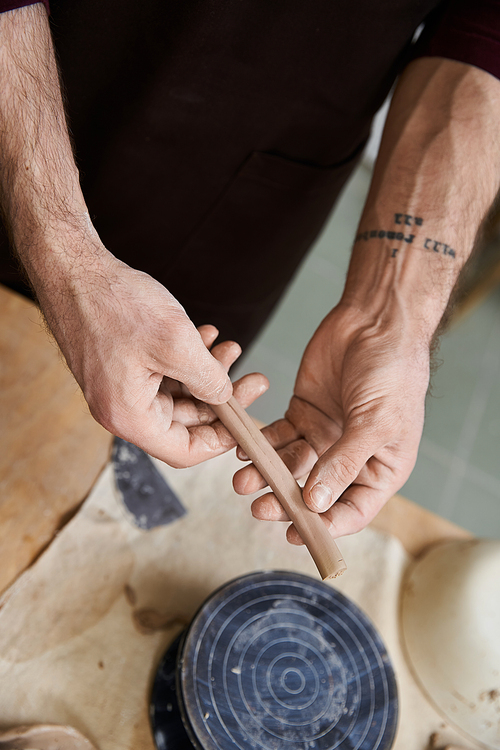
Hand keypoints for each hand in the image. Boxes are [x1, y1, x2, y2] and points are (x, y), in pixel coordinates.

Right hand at [37, 246, 267, 466]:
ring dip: (206, 374)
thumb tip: (226, 397)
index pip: (184, 451)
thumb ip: (208, 380)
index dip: (221, 439)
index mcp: (129, 416)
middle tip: (251, 378)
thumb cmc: (114, 303)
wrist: (72, 269)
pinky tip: (206, 336)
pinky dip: (187, 360)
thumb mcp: (176, 344)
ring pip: (177, 395)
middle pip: (184, 422)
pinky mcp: (121, 366)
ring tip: (229, 348)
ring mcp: (119, 387)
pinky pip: (163, 374)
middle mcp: (121, 409)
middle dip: (220, 398)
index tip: (246, 419)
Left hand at [233, 303, 429, 540]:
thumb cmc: (392, 371)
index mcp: (381, 468)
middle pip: (314, 493)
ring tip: (243, 480)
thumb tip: (317, 504)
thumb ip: (344, 463)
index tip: (295, 534)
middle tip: (260, 507)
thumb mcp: (375, 421)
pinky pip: (277, 437)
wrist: (376, 320)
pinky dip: (261, 445)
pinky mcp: (303, 413)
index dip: (325, 527)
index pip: (353, 511)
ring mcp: (325, 435)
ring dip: (267, 475)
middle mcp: (351, 458)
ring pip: (290, 466)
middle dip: (286, 502)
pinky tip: (244, 451)